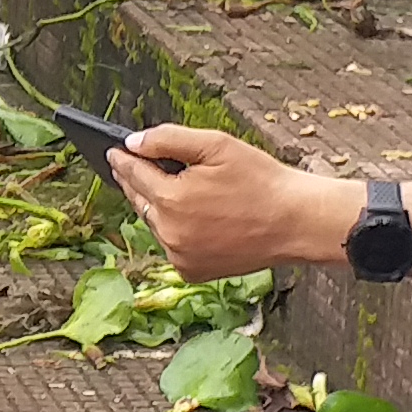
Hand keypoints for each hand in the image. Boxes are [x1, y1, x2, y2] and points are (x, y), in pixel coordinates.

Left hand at [104, 124, 323, 281]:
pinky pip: (171, 245)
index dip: (122, 159)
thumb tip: (133, 143)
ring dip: (154, 206)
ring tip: (156, 187)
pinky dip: (173, 230)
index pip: (133, 174)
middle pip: (139, 201)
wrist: (297, 222)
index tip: (114, 151)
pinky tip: (184, 215)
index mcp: (172, 199)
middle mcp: (170, 233)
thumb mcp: (216, 145)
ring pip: (154, 224)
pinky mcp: (192, 272)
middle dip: (134, 181)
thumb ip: (168, 139)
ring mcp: (180, 256)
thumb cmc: (262, 181)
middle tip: (127, 165)